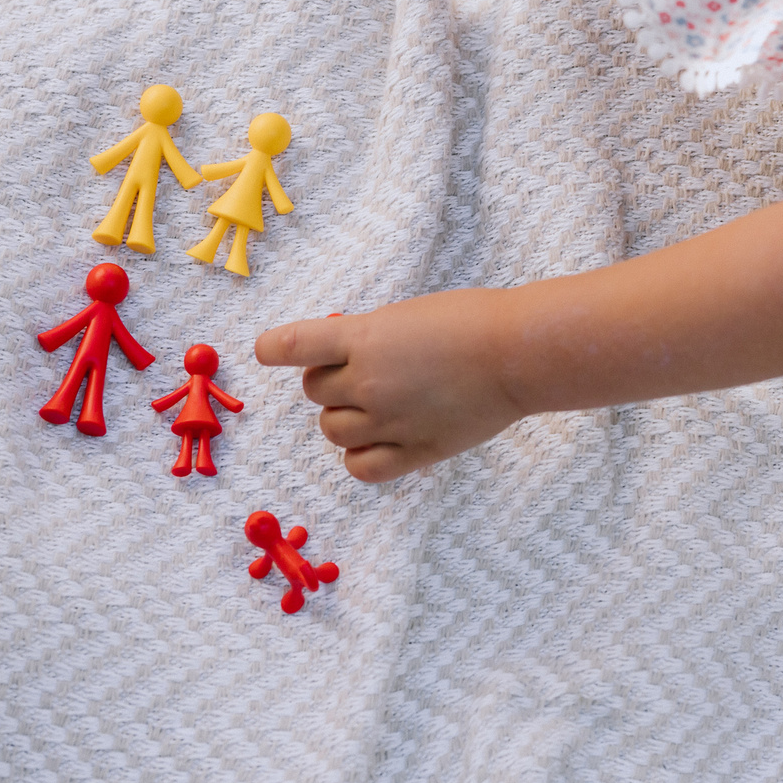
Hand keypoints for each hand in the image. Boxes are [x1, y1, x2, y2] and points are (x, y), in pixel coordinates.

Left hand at [255, 288, 528, 481]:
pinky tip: (376, 440)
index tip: (266, 350)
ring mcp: (389, 421)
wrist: (516, 354)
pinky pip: (361, 467)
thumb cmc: (469, 320)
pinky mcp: (413, 451)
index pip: (294, 346)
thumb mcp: (405, 315)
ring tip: (373, 404)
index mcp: (363, 339)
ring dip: (343, 416)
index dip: (273, 348)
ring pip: (332, 429)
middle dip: (328, 380)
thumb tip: (339, 356)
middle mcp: (368, 382)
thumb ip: (367, 337)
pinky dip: (359, 456)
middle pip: (315, 391)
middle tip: (358, 371)